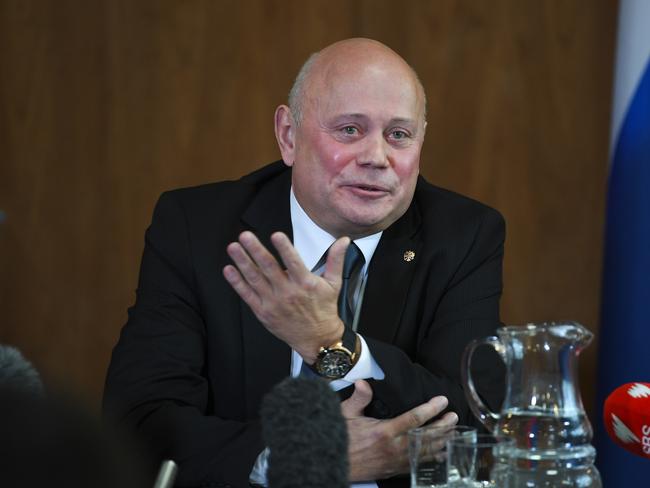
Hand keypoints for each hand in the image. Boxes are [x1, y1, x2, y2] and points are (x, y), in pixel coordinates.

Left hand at [223, 231, 348, 362]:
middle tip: (245, 236)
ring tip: (233, 248)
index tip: (276, 235)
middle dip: (256, 250)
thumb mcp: (334, 283)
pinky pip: (247, 295)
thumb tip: (343, 240)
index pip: (293, 262)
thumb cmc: (324, 309)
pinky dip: (237, 283)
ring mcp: (273, 303)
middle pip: (269, 268)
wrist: (318, 339)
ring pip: (255, 279)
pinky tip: (229, 270)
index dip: (284, 248)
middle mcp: (288, 293)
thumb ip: (336, 259)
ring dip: (242, 262)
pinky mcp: (263, 312)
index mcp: (305, 283)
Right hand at [341, 380, 458, 481]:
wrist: (333, 463)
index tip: (442, 401)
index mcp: (383, 431)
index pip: (414, 418)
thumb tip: (363, 382)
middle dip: (442, 426)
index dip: (431, 409)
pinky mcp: (395, 470)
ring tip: (453, 432)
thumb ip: (358, 398)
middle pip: (425, 436)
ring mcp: (396, 460)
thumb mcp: (346, 414)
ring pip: (425, 451)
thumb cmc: (340, 438)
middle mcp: (393, 447)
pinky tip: (442, 453)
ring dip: (441, 441)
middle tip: (453, 416)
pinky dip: (432, 458)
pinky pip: (418, 463)